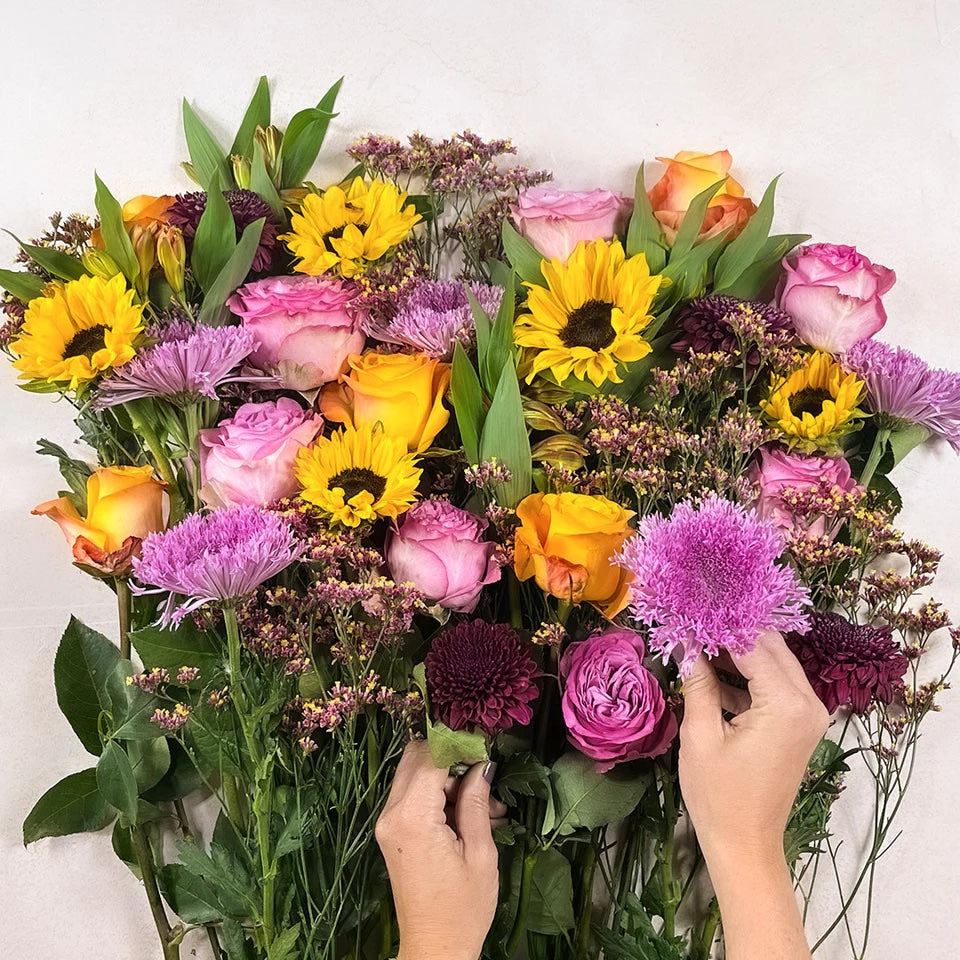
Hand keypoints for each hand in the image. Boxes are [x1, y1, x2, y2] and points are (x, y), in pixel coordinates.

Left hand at [375, 741, 503, 959]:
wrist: (435, 950)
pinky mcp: (392, 833)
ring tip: (487, 804)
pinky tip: (472, 814)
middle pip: (416, 757)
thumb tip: (482, 764)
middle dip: (452, 756)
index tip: (486, 743)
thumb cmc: (463, 909)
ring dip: (449, 778)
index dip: (460, 743)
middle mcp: (391, 814)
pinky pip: (413, 797)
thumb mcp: (480, 853)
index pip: (432, 756)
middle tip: (485, 770)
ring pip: (415, 774)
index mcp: (412, 817)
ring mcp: (388, 824)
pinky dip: (439, 795)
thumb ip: (476, 802)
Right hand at [678, 631, 827, 959]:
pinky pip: (775, 683)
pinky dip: (748, 675)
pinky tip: (711, 672)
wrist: (746, 844)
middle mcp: (808, 702)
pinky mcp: (800, 723)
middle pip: (769, 646)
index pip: (753, 643)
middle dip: (731, 631)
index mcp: (786, 704)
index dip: (720, 623)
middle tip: (692, 618)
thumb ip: (698, 682)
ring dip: (738, 651)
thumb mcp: (701, 734)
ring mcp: (809, 713)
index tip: (691, 605)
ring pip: (773, 661)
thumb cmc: (719, 795)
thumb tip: (685, 641)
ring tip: (696, 640)